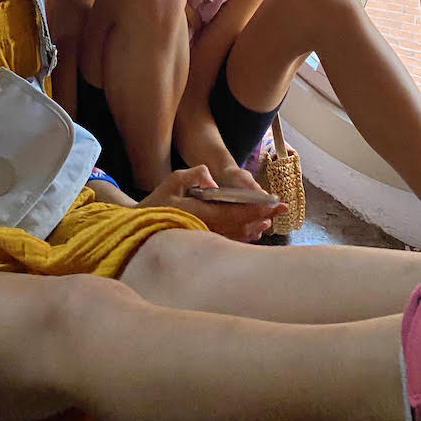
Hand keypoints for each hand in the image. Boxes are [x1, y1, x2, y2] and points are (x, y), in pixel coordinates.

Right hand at [138, 165, 284, 242]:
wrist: (139, 231)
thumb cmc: (157, 205)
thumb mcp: (172, 182)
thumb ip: (193, 175)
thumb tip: (211, 178)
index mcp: (202, 216)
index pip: (236, 214)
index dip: (256, 209)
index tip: (272, 204)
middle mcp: (209, 231)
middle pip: (243, 226)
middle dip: (262, 217)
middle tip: (280, 208)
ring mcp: (208, 240)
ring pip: (239, 236)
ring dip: (256, 227)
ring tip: (270, 217)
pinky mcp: (206, 245)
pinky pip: (231, 242)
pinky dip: (245, 236)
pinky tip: (254, 231)